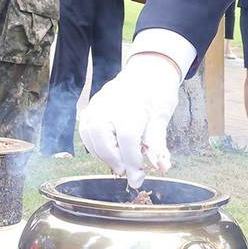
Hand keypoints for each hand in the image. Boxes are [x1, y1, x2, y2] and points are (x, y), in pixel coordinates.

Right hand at [79, 53, 180, 188]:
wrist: (147, 69)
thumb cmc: (157, 91)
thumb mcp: (162, 115)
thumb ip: (157, 141)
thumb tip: (162, 166)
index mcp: (130, 107)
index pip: (127, 141)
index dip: (132, 164)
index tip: (138, 179)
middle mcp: (110, 105)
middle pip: (102, 138)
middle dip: (113, 159)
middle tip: (126, 170)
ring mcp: (98, 104)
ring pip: (89, 135)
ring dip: (102, 153)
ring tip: (119, 161)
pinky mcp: (92, 106)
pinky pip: (85, 129)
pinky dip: (94, 144)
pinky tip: (109, 150)